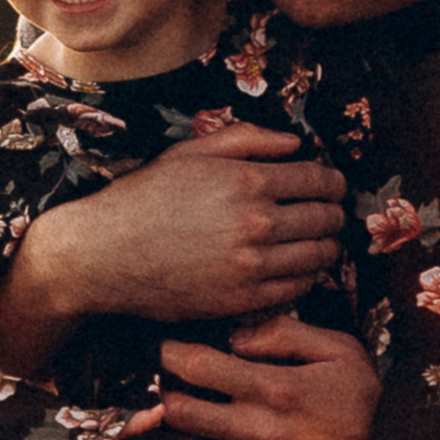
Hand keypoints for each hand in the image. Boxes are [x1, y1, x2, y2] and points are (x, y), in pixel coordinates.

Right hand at [0, 122, 345, 367]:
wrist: (104, 253)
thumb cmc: (145, 197)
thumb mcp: (190, 152)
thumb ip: (248, 139)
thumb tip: (296, 142)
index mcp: (247, 181)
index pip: (318, 180)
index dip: (333, 182)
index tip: (333, 186)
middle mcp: (256, 223)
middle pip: (325, 218)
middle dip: (334, 213)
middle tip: (330, 213)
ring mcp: (251, 266)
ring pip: (318, 255)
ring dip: (327, 246)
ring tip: (321, 241)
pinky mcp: (242, 300)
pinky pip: (297, 288)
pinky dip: (307, 276)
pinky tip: (297, 267)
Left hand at [158, 315, 375, 439]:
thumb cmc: (359, 405)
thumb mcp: (340, 353)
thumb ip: (286, 333)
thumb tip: (233, 339)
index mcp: (276, 390)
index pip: (198, 367)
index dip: (172, 353)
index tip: (169, 350)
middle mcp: (260, 432)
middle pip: (178, 412)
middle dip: (166, 393)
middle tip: (172, 385)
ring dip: (174, 433)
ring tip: (183, 419)